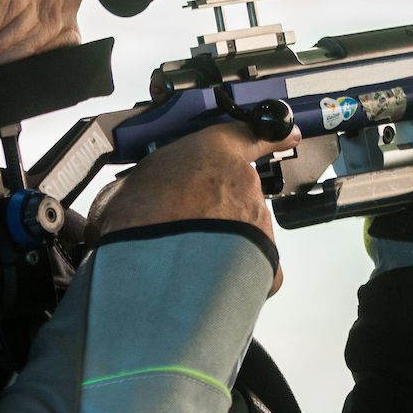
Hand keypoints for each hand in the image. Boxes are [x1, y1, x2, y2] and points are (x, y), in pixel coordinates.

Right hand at [87, 117, 294, 291]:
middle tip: (184, 223)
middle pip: (237, 192)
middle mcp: (244, 184)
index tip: (287, 134)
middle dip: (215, 208)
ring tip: (187, 255)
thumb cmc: (136, 222)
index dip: (269, 136)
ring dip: (222, 240)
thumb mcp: (126, 186)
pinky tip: (208, 278)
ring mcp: (258, 224)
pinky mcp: (265, 263)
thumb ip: (148, 185)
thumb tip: (133, 198)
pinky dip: (234, 272)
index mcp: (214, 153)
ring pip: (243, 230)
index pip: (249, 135)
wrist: (152, 270)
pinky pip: (252, 266)